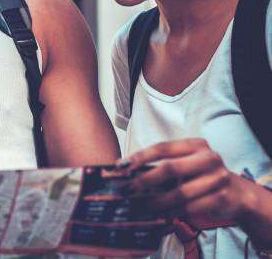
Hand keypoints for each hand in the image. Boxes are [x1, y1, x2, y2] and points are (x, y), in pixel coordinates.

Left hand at [121, 138, 255, 221]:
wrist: (238, 193)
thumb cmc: (202, 176)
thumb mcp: (186, 164)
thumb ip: (163, 165)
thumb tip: (128, 172)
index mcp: (195, 145)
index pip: (162, 148)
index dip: (140, 157)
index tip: (122, 166)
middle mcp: (208, 158)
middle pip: (170, 169)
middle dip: (145, 181)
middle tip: (127, 190)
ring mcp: (218, 178)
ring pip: (180, 193)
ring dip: (157, 202)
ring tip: (141, 206)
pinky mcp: (223, 198)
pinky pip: (191, 208)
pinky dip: (173, 212)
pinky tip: (161, 215)